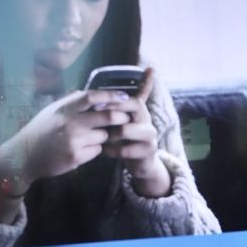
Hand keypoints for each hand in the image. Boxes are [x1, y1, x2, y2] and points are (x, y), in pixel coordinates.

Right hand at [0, 89, 134, 191]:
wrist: (23, 156)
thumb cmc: (40, 131)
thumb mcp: (52, 111)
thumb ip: (70, 102)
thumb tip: (91, 93)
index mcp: (64, 108)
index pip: (93, 96)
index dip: (111, 95)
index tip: (124, 96)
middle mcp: (70, 123)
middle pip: (107, 116)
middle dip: (120, 117)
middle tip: (125, 118)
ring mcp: (74, 141)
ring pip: (103, 136)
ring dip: (103, 136)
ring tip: (90, 138)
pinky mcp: (76, 157)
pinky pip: (96, 151)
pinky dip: (94, 149)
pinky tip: (81, 150)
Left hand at [101, 67, 170, 196]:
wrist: (140, 163)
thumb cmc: (126, 139)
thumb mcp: (122, 119)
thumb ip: (118, 103)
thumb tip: (114, 83)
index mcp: (140, 109)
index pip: (133, 97)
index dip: (116, 99)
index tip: (98, 103)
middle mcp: (147, 119)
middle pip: (133, 107)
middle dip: (112, 112)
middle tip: (95, 119)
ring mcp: (150, 135)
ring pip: (125, 130)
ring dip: (109, 134)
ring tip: (101, 139)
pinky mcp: (149, 150)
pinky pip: (124, 150)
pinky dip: (111, 151)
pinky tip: (105, 152)